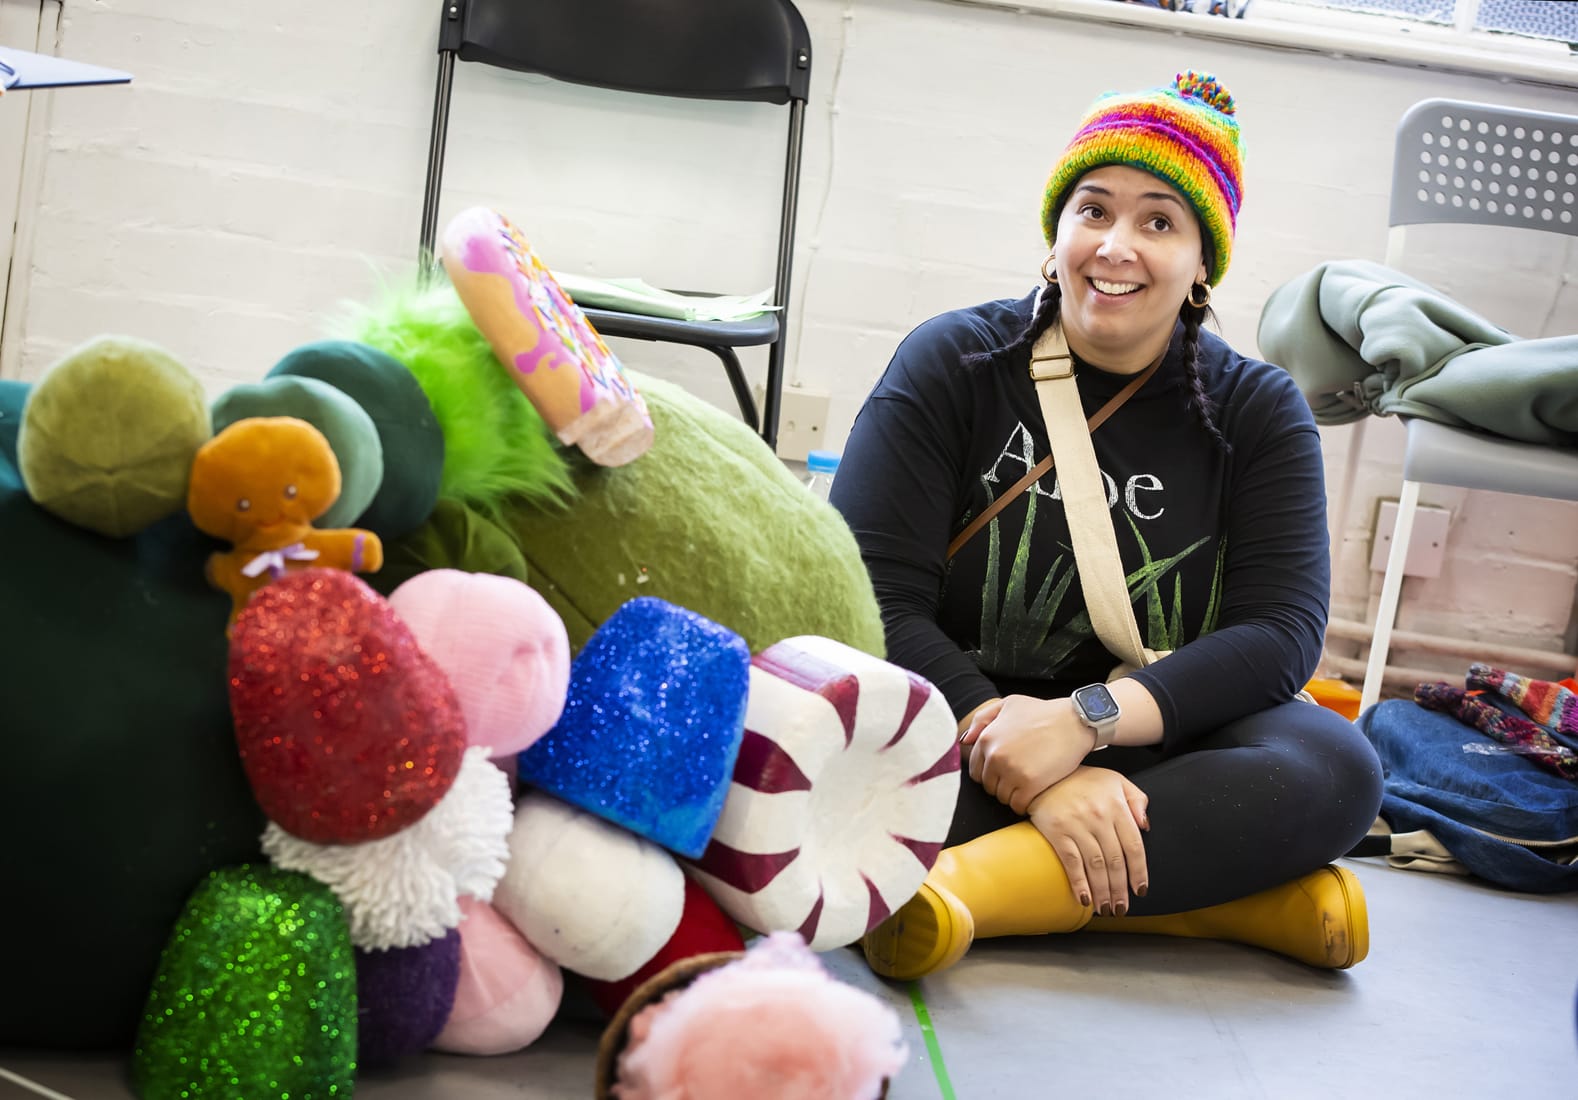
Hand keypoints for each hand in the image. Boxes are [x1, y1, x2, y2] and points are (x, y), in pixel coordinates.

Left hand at [960, 694, 1095, 813]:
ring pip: (1002, 797)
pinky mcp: (1030, 785)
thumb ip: (982, 719)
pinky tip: (1033, 794)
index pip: (975, 770)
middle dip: (1000, 784)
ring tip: (1027, 783)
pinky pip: (1017, 805)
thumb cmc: (1043, 711)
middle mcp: (995, 756)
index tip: (1003, 772)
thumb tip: (965, 740)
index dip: (989, 773)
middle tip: (1018, 777)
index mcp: (987, 739)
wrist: (1074, 721)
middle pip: (988, 786)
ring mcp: (1012, 772)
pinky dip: (1024, 804)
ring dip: (1013, 795)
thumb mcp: (1008, 704)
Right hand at [1026, 766, 1149, 916]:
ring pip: (1095, 866)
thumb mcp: (1116, 780)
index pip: (1134, 846)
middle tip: (1121, 908)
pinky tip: (1084, 898)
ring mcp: (1077, 825)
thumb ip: (1137, 800)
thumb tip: (1146, 826)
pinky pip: (1071, 862)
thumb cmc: (1083, 779)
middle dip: (1120, 889)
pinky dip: (1079, 883)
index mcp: (1116, 806)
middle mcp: (1099, 816)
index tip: (1140, 890)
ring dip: (1102, 891)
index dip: (1139, 872)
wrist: (1045, 774)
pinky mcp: (1057, 831)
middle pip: (1115, 861)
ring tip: (1106, 908)